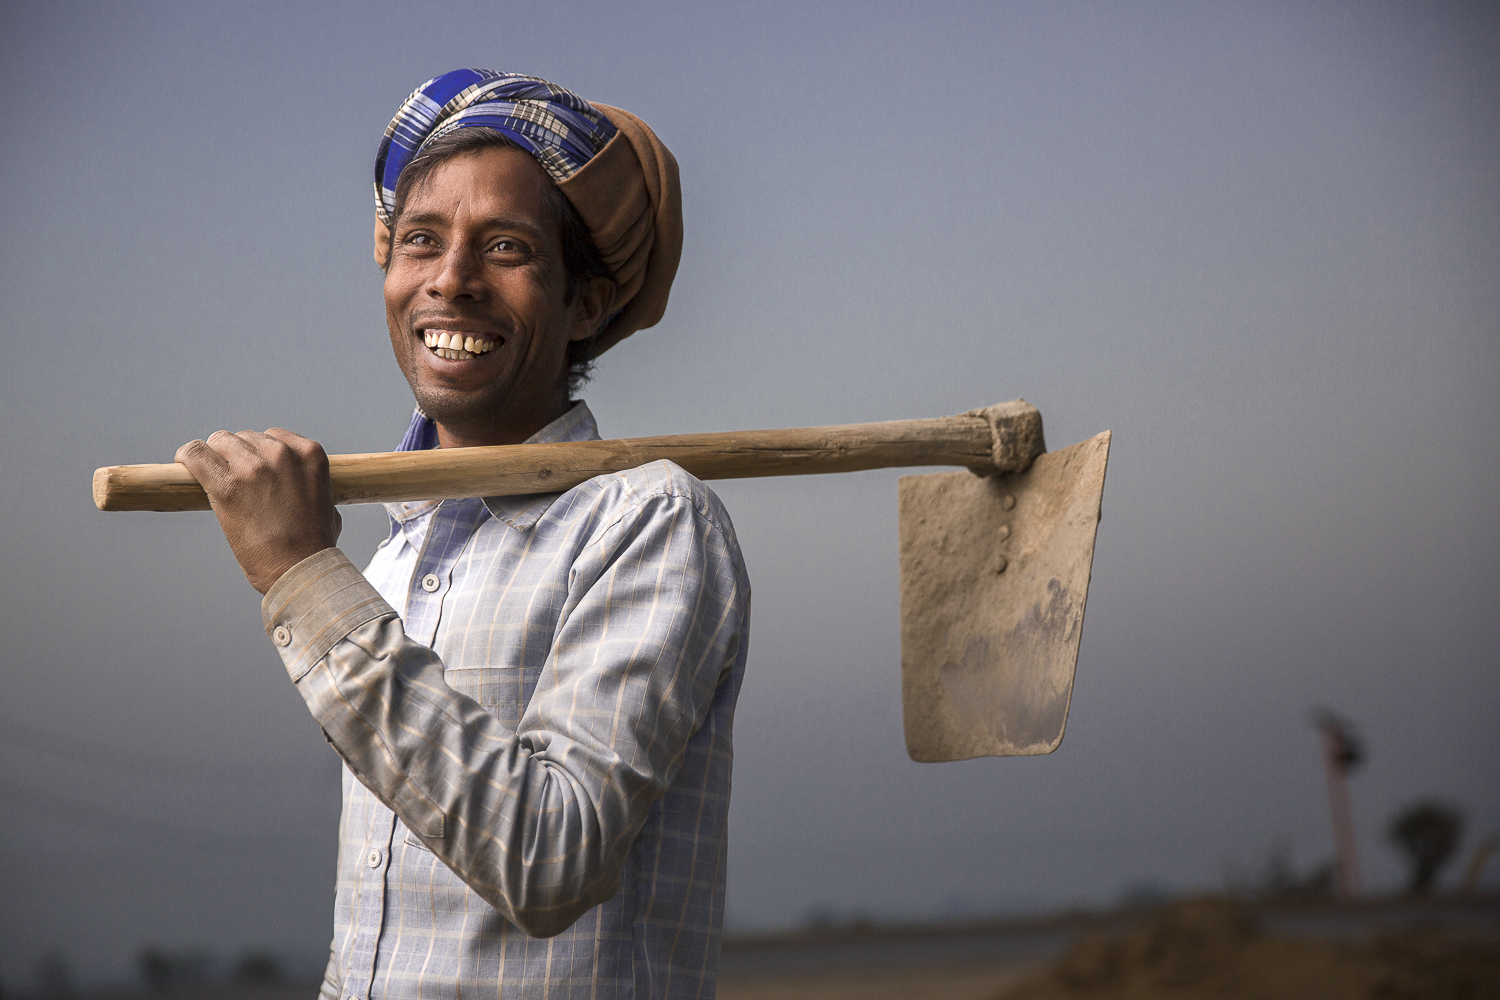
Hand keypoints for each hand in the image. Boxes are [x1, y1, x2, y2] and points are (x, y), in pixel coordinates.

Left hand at [175, 428, 342, 593]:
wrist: (299, 568)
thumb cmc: (314, 545)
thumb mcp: (327, 504)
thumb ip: (311, 485)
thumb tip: (301, 489)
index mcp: (309, 454)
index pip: (274, 436)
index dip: (260, 453)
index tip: (252, 468)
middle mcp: (281, 454)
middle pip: (245, 437)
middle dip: (237, 455)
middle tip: (234, 479)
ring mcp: (253, 467)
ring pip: (220, 441)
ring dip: (215, 456)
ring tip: (211, 474)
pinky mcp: (226, 485)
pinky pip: (195, 454)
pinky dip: (188, 457)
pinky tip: (185, 465)